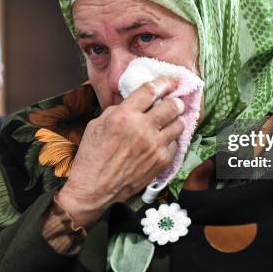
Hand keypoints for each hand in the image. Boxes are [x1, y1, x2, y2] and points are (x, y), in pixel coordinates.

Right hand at [55, 77, 185, 227]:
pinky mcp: (161, 161)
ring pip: (179, 124)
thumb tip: (134, 102)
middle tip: (172, 102)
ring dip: (176, 119)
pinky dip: (171, 139)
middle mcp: (142, 129)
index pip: (150, 90)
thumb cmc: (92, 157)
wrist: (95, 189)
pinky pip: (175, 143)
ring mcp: (155, 146)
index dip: (163, 83)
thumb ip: (118, 110)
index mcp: (124, 116)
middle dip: (174, 101)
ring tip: (170, 120)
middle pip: (172, 105)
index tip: (168, 82)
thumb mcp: (97, 125)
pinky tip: (163, 139)